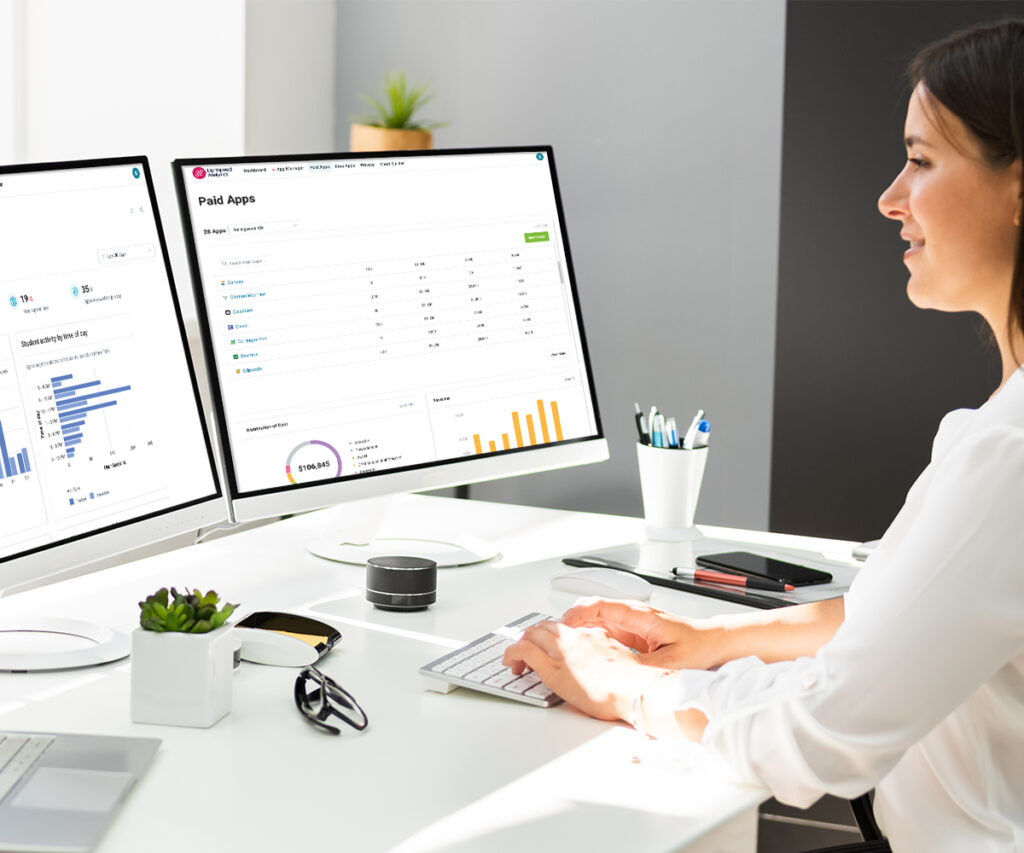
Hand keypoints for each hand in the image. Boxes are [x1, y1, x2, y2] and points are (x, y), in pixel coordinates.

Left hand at [502, 620, 668, 721]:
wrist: (635, 689)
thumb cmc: (634, 683)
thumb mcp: (623, 664)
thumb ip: (609, 660)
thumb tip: (605, 668)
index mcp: (595, 635)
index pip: (568, 629)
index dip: (556, 636)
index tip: (552, 644)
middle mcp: (577, 638)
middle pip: (547, 627)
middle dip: (535, 636)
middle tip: (529, 647)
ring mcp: (563, 651)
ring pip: (532, 635)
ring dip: (521, 643)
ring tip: (517, 656)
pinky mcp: (552, 668)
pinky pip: (524, 652)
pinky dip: (513, 654)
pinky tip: (510, 662)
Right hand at [561, 598, 715, 669]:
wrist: (716, 643)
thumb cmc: (700, 646)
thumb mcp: (671, 663)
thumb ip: (643, 667)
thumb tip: (619, 673)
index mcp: (638, 615)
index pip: (598, 606)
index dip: (576, 615)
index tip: (561, 628)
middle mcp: (632, 617)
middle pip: (590, 612)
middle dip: (568, 624)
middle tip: (553, 640)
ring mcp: (631, 626)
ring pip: (595, 623)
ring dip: (577, 633)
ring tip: (562, 649)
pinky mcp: (632, 637)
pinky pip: (604, 634)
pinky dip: (589, 641)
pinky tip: (584, 656)